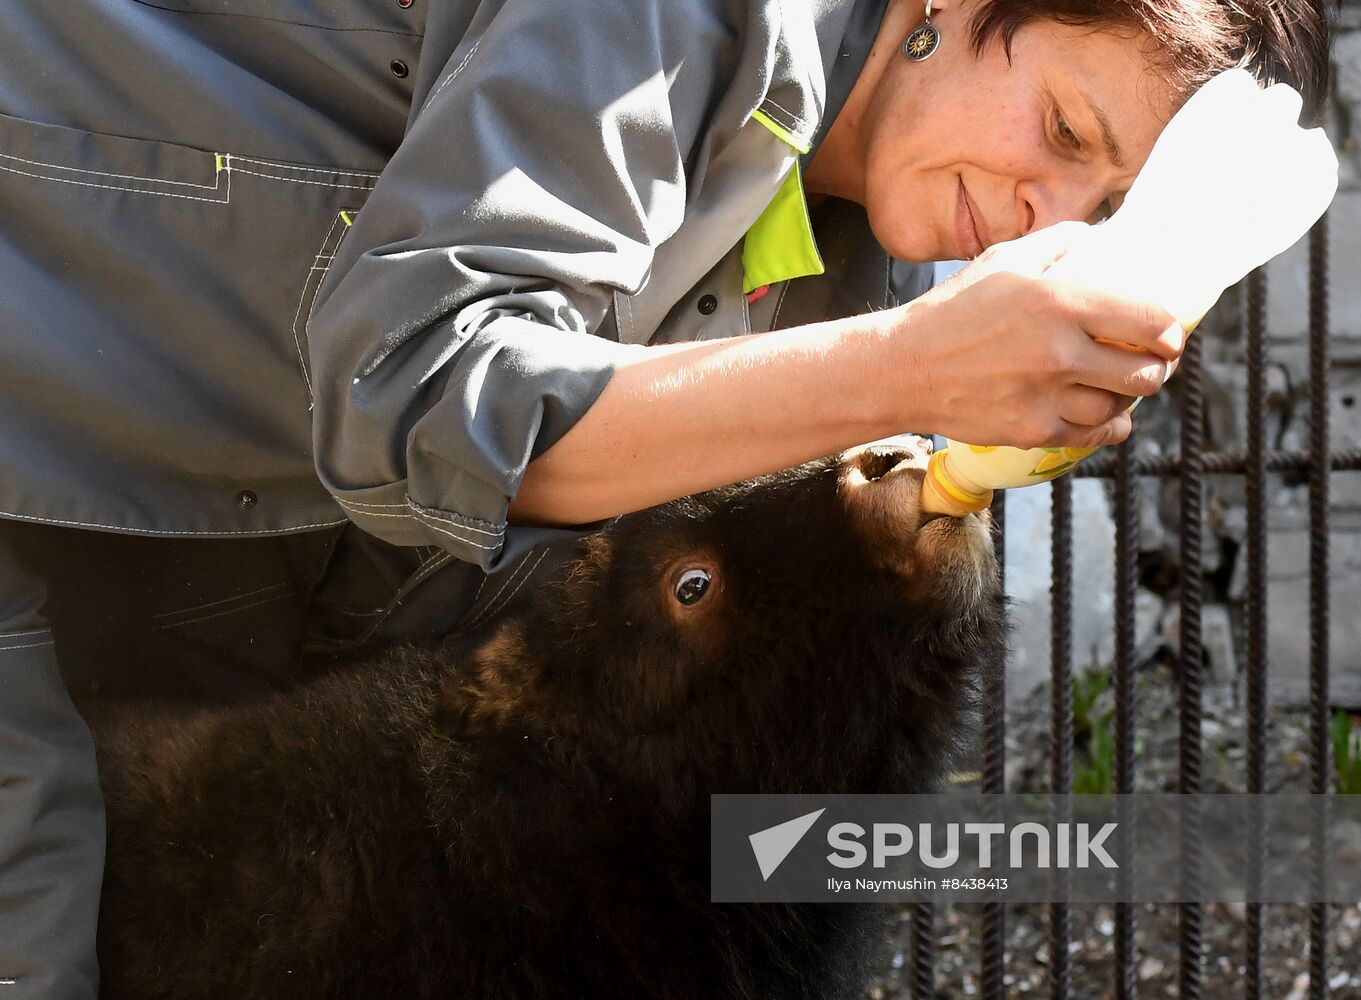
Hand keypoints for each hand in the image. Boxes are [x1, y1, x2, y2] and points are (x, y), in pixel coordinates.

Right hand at [898, 221, 1185, 448]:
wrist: (904, 368)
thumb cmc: (953, 310)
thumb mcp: (1003, 259)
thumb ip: (1059, 243)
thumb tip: (1101, 237)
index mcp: (1059, 301)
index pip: (1151, 321)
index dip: (1171, 331)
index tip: (1168, 334)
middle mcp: (1059, 352)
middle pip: (1147, 375)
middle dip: (1158, 369)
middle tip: (1151, 362)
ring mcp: (1046, 396)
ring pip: (1121, 408)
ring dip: (1127, 397)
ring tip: (1117, 384)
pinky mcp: (1032, 430)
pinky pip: (1093, 435)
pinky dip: (1107, 427)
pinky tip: (1102, 415)